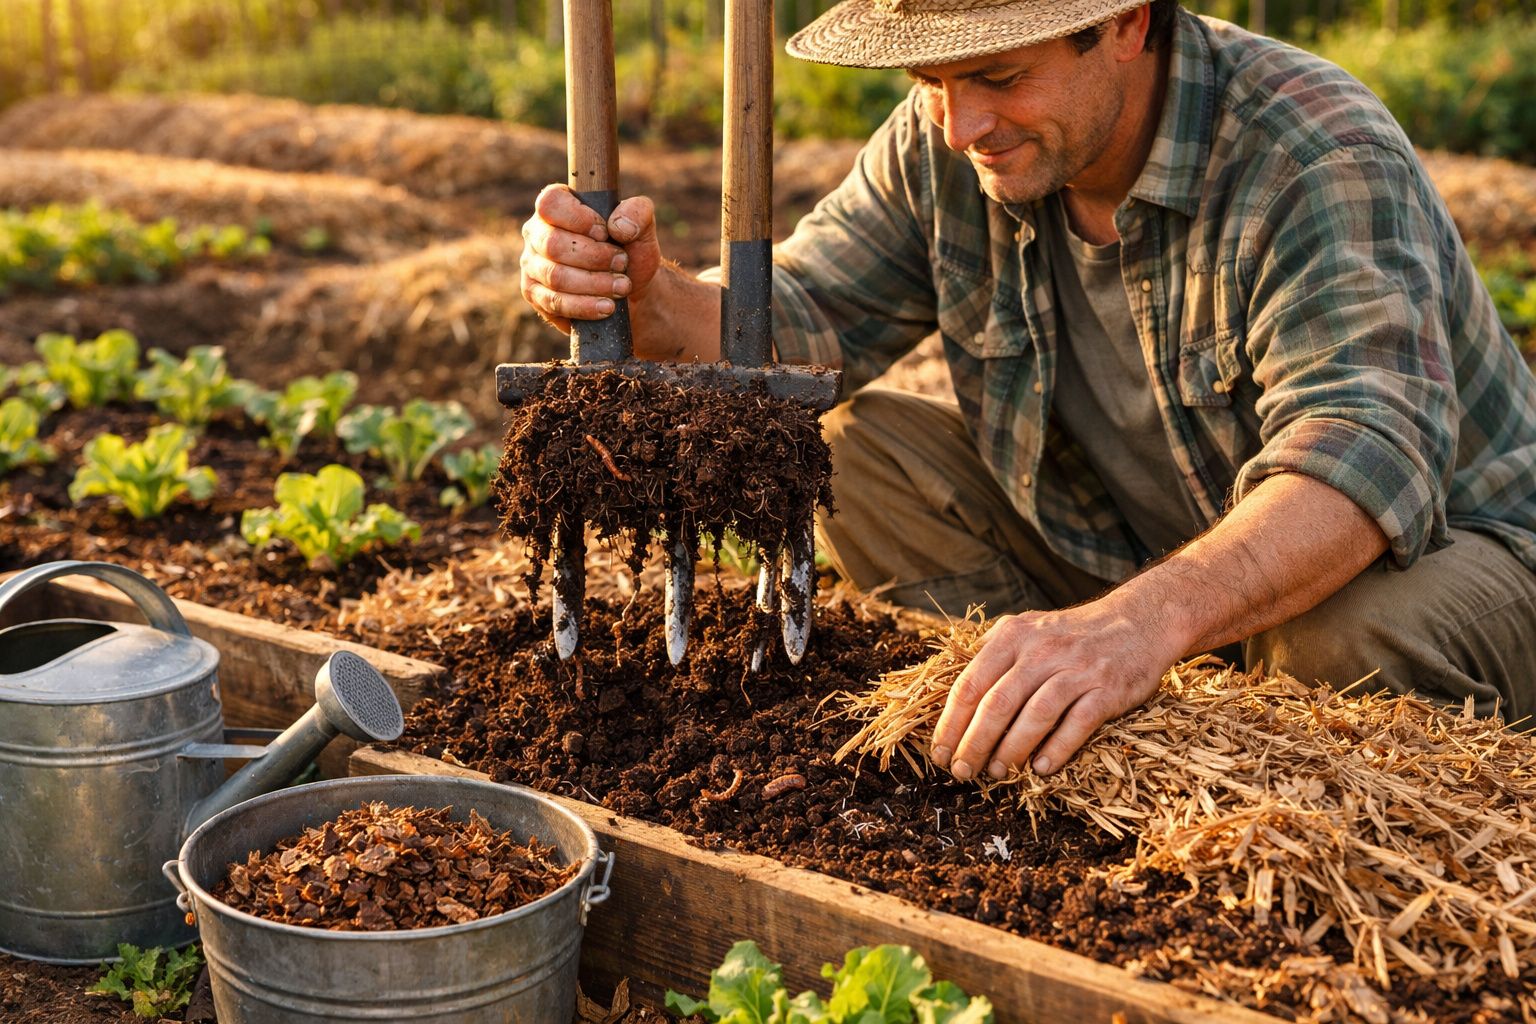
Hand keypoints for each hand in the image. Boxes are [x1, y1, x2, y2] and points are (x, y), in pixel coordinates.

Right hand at [519, 184, 665, 332]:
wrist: (630, 291)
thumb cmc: (630, 252)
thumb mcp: (643, 228)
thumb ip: (638, 213)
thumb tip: (619, 226)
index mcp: (557, 207)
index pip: (551, 203)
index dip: (579, 219)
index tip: (605, 233)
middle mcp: (537, 233)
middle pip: (553, 244)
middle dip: (594, 257)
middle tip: (622, 264)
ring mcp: (532, 264)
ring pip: (555, 276)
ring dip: (594, 284)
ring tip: (622, 287)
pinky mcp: (535, 294)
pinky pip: (554, 302)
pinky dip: (584, 306)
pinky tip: (606, 307)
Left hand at [929, 595, 1187, 779]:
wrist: (1139, 622)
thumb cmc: (1072, 635)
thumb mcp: (1028, 628)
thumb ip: (992, 653)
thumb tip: (954, 696)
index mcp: (1014, 636)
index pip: (970, 684)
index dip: (950, 724)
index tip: (940, 753)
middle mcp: (1042, 650)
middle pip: (997, 704)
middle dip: (974, 744)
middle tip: (962, 772)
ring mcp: (1077, 669)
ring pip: (1035, 715)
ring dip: (1011, 751)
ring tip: (997, 774)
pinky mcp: (1108, 689)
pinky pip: (1078, 724)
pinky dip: (1057, 749)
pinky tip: (1041, 769)